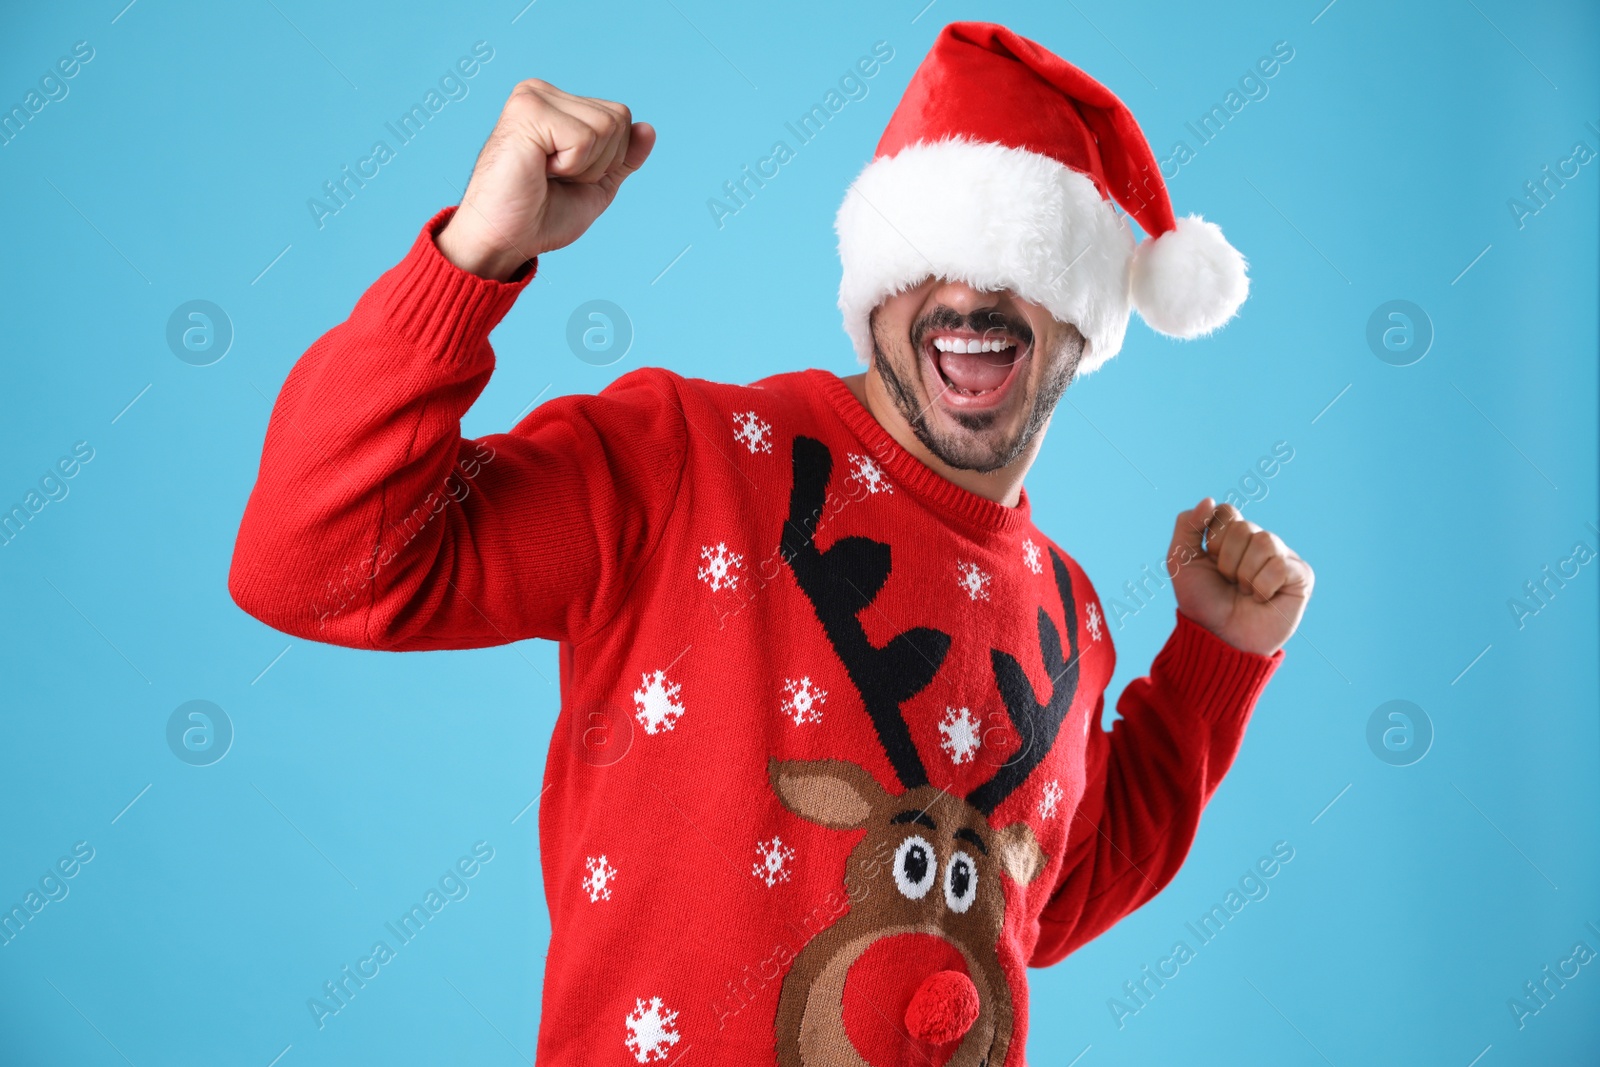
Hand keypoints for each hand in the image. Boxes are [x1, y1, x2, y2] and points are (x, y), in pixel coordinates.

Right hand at [436, 79, 655, 279]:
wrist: (505, 240)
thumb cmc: (540, 216)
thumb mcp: (596, 185)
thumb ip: (623, 158)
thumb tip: (648, 128)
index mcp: (555, 103)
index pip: (621, 118)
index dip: (608, 160)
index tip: (566, 177)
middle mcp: (542, 92)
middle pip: (618, 118)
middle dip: (599, 163)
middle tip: (555, 178)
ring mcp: (533, 97)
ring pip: (607, 126)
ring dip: (584, 166)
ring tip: (546, 175)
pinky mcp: (528, 111)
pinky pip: (587, 138)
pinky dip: (572, 166)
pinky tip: (539, 170)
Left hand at [1166, 499, 1312, 656]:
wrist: (1219, 639)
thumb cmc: (1202, 603)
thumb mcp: (1181, 562)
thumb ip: (1187, 526)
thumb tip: (1209, 500)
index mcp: (1234, 535)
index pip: (1227, 511)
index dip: (1213, 540)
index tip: (1211, 563)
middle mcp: (1260, 541)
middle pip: (1243, 527)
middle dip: (1226, 561)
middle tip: (1229, 583)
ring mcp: (1283, 556)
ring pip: (1264, 542)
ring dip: (1244, 575)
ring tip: (1245, 592)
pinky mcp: (1300, 576)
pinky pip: (1279, 565)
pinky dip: (1262, 587)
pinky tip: (1262, 600)